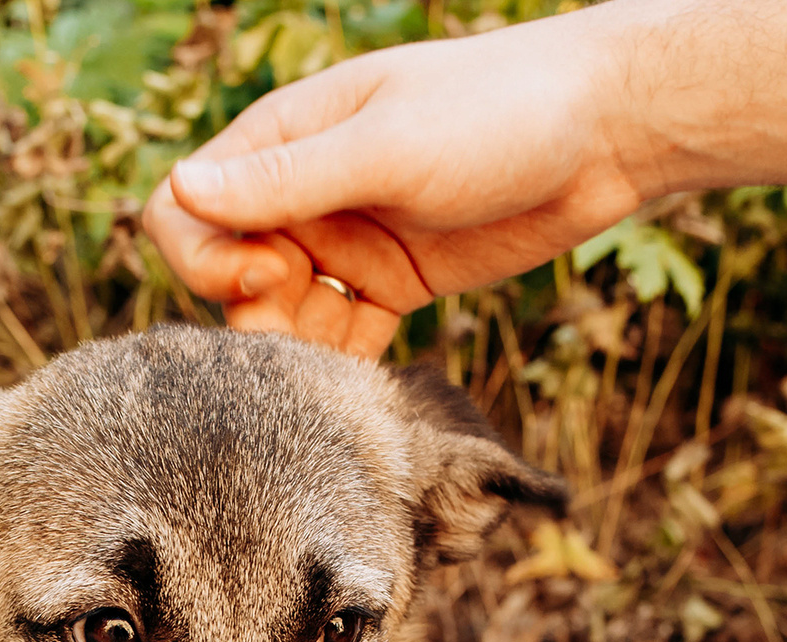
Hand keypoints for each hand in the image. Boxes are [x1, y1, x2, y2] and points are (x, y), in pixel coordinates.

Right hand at [144, 8, 650, 358]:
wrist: (605, 133)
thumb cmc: (498, 113)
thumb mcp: (387, 148)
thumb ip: (286, 180)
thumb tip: (182, 188)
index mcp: (284, 139)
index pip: (186, 208)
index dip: (205, 255)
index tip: (268, 273)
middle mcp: (304, 193)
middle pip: (224, 272)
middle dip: (250, 313)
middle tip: (305, 332)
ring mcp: (346, 242)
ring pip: (278, 314)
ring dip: (291, 349)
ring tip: (335, 368)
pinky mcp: (390, 286)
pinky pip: (337, 340)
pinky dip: (336, 367)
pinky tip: (362, 384)